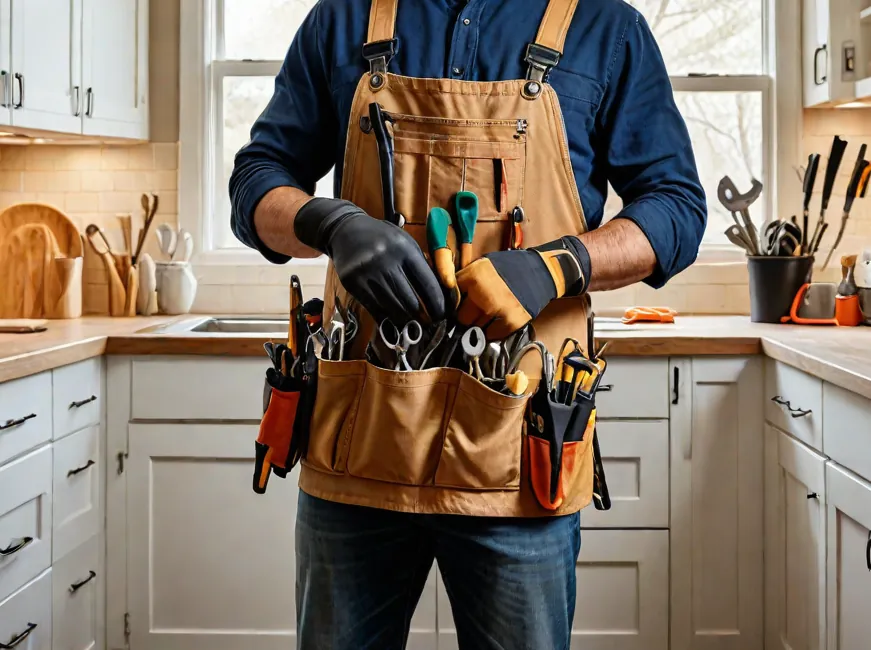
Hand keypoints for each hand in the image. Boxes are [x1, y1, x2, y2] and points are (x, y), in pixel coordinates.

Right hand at [294, 199, 444, 323]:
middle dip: (423, 316)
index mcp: (405, 250)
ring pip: (394, 309)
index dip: (438, 303)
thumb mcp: (405, 243)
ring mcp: (368, 274)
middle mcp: (386, 262)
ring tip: (413, 322)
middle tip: (428, 322)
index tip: (443, 313)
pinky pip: (376, 310)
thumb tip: (440, 295)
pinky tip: (395, 319)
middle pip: (411, 302)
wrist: (345, 230)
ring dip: (406, 320)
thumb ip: (422, 265)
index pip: (427, 284)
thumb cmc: (382, 238)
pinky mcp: (354, 284)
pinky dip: (388, 318)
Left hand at [455, 238, 588, 339]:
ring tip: (491, 314)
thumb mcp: (483, 265)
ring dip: (481, 324)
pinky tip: (499, 320)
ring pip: (476, 328)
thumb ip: (465, 279)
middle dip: (468, 316)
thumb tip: (448, 295)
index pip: (452, 299)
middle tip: (476, 311)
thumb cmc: (509, 268)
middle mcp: (483, 293)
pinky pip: (491, 335)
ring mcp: (497, 309)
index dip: (455, 303)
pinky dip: (493, 331)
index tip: (460, 304)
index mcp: (473, 276)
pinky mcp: (510, 322)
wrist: (540, 273)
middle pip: (462, 317)